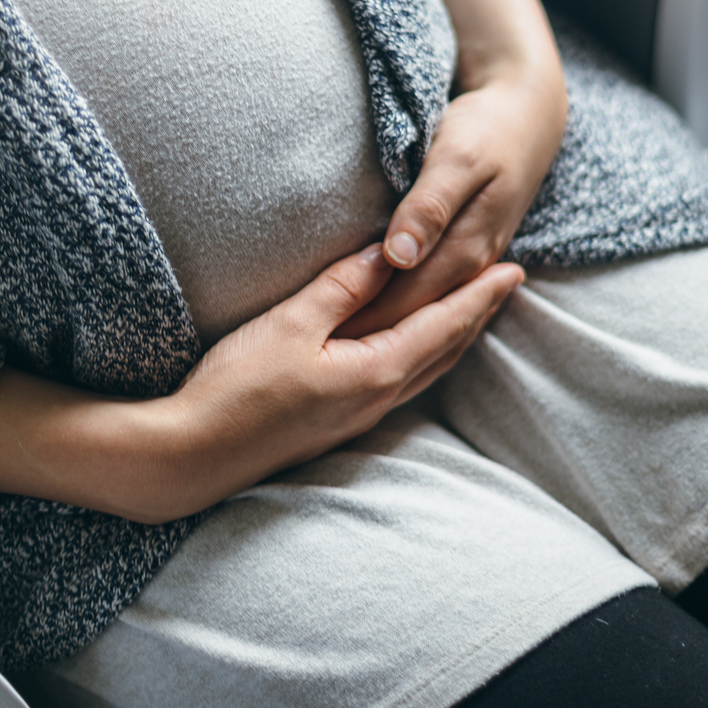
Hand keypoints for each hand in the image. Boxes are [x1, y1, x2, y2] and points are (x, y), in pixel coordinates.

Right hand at [0, 244, 523, 523]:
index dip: (481, 296)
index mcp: (377, 371)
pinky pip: (402, 385)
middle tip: (507, 282)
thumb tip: (386, 252)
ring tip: (474, 311)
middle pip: (447, 352)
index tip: (514, 270)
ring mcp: (360, 419)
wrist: (193, 455)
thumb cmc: (237, 387)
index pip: (446, 326)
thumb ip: (344, 287)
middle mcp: (380, 400)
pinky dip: (425, 358)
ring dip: (455, 339)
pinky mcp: (338, 426)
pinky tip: (418, 352)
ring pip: (427, 372)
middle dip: (478, 316)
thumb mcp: (291, 322)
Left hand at [337, 0, 565, 338]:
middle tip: (306, 367)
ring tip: (330, 358)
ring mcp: (470, 262)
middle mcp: (470, 266)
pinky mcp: (465, 253)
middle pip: (409, 318)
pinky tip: (369, 327)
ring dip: (380, 334)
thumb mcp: (456, 158)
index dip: (360, 326)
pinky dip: (400, 315)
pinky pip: (429, 297)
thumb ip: (427, 208)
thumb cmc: (487, 128)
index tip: (315, 347)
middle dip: (363, 340)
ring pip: (420, 314)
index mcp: (465, 249)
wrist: (530, 112)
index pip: (403, 304)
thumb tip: (399, 257)